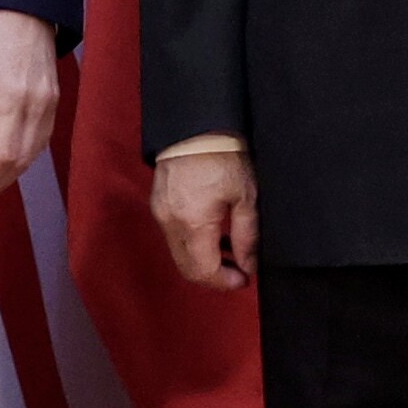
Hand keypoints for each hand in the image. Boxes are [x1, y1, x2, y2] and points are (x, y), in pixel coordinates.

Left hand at [0, 9, 59, 208]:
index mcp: (14, 97)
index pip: (3, 155)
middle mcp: (38, 104)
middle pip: (22, 160)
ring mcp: (51, 101)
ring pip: (36, 151)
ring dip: (14, 172)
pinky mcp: (55, 96)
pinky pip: (44, 136)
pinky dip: (27, 154)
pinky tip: (10, 158)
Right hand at [153, 146, 258, 289]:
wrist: (195, 125)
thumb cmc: (224, 155)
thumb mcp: (245, 196)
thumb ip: (247, 236)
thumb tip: (249, 266)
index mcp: (193, 222)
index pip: (203, 271)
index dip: (224, 282)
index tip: (244, 279)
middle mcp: (170, 222)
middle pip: (188, 269)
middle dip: (214, 277)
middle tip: (238, 272)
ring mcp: (161, 214)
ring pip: (179, 254)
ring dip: (203, 260)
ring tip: (230, 251)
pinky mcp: (158, 204)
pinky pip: (174, 236)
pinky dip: (193, 243)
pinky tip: (213, 233)